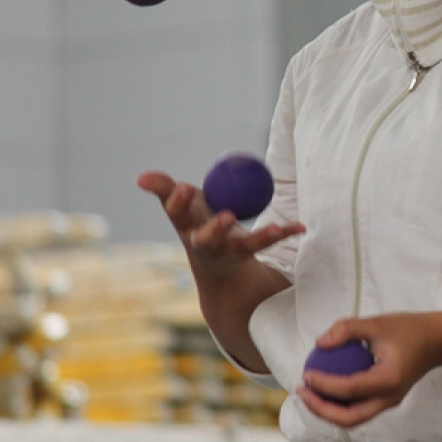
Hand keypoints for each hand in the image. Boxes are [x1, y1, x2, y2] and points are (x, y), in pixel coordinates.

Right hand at [137, 170, 303, 274]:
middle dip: (215, 229)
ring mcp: (229, 252)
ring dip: (261, 237)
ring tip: (276, 229)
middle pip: (207, 239)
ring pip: (244, 247)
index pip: (177, 215)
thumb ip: (164, 189)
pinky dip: (286, 232)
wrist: (218, 264)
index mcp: (185, 228)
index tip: (183, 187)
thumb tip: (141, 177)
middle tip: (227, 216)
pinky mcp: (251, 254)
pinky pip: (270, 242)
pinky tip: (301, 227)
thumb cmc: (197, 223)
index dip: (178, 202)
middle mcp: (205, 244)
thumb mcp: (181, 205)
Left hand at [297, 312, 441, 428]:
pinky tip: (325, 388)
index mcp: (388, 380)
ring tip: (309, 392)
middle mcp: (389, 398)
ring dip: (328, 411)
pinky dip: (340, 404)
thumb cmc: (408, 329)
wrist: (438, 342)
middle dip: (321, 410)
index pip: (349, 390)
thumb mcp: (377, 323)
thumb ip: (347, 329)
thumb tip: (319, 342)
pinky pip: (359, 409)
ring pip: (353, 418)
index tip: (306, 373)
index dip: (323, 385)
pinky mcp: (387, 401)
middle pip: (349, 418)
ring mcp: (389, 403)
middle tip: (302, 391)